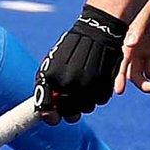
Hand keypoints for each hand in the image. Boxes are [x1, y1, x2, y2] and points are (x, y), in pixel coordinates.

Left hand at [34, 6, 127, 122]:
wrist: (97, 32)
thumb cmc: (72, 48)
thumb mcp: (53, 61)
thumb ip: (47, 83)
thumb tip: (45, 107)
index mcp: (51, 78)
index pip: (45, 108)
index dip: (48, 115)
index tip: (53, 116)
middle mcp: (68, 84)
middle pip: (68, 113)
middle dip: (69, 110)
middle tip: (72, 103)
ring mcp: (86, 87)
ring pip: (85, 108)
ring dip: (85, 102)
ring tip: (85, 85)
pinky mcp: (103, 87)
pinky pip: (99, 101)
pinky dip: (98, 95)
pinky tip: (96, 81)